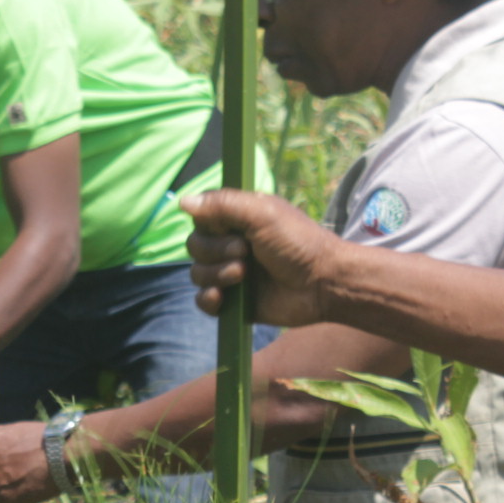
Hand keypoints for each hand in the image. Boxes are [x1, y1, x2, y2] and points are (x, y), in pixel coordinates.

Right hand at [182, 188, 350, 327]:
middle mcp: (230, 243)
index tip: (230, 228)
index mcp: (237, 219)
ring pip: (197, 273)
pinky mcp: (233, 301)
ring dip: (216, 274)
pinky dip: (209, 300)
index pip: (200, 217)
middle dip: (215, 251)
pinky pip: (202, 301)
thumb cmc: (298, 242)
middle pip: (194, 246)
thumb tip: (182, 201)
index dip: (208, 224)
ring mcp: (230, 272)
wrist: (321, 284)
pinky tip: (224, 298)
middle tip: (245, 253)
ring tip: (244, 276)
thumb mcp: (262, 214)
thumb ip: (223, 204)